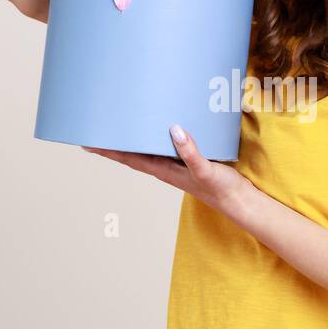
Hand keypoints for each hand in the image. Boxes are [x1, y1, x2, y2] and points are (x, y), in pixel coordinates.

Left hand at [82, 124, 254, 218]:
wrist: (239, 201)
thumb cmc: (222, 189)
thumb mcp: (206, 170)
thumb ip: (191, 152)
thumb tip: (175, 130)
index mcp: (164, 170)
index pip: (129, 158)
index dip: (108, 151)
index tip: (87, 143)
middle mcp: (165, 167)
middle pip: (132, 153)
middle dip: (113, 144)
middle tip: (95, 129)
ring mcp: (176, 164)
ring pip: (146, 150)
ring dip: (131, 140)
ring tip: (117, 127)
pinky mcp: (187, 160)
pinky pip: (164, 146)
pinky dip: (154, 137)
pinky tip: (156, 128)